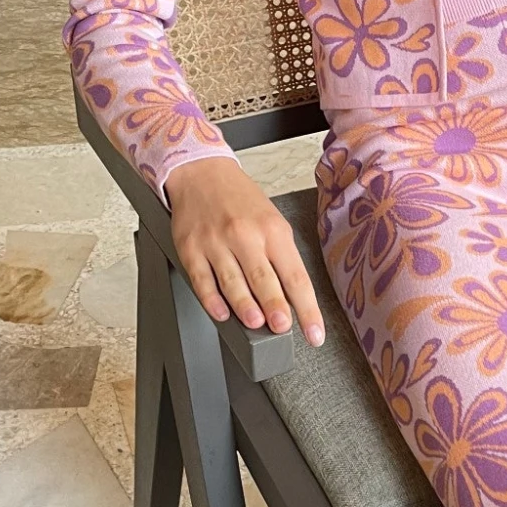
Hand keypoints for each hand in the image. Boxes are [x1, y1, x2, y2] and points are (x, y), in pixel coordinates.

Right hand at [165, 156, 324, 345]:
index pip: (296, 276)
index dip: (308, 308)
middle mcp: (245, 236)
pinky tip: (221, 313)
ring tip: (256, 323)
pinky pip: (202, 280)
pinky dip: (212, 300)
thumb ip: (281, 259)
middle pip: (263, 278)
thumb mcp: (273, 221)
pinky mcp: (191, 249)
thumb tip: (292, 301)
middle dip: (275, 305)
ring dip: (244, 305)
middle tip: (282, 327)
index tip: (315, 333)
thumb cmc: (241, 202)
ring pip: (232, 281)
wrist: (202, 174)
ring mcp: (216, 243)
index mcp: (273, 231)